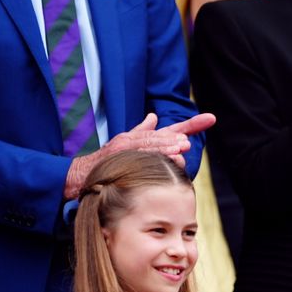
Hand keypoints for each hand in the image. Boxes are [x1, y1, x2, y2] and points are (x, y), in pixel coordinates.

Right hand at [63, 112, 214, 198]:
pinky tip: (165, 158)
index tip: (211, 119)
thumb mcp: (125, 144)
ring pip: (150, 145)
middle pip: (161, 135)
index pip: (171, 129)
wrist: (80, 174)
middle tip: (187, 143)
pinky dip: (152, 155)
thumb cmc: (106, 161)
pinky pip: (138, 155)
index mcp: (142, 137)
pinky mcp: (117, 155)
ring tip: (181, 148)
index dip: (192, 124)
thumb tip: (154, 116)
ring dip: (166, 146)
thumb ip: (142, 131)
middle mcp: (134, 138)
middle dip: (175, 138)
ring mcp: (125, 146)